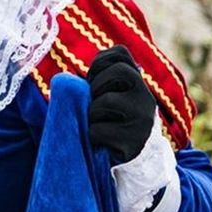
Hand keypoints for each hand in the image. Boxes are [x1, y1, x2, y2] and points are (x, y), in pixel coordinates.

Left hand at [87, 45, 156, 163]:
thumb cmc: (112, 119)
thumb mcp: (110, 93)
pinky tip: (98, 139)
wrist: (131, 158)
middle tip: (93, 99)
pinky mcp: (134, 142)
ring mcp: (143, 120)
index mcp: (138, 82)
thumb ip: (100, 78)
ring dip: (92, 112)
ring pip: (107, 100)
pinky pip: (100, 130)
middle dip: (98, 83)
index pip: (121, 53)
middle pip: (120, 71)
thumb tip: (64, 80)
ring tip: (95, 121)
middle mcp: (146, 97)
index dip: (100, 62)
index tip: (92, 78)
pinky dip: (92, 134)